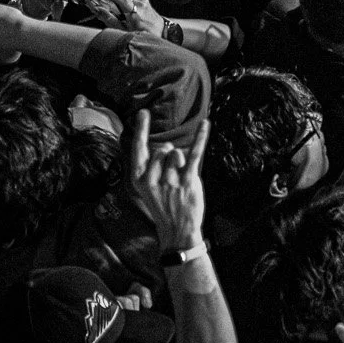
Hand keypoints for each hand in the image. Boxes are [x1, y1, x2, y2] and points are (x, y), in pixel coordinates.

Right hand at [129, 107, 207, 251]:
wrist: (177, 230)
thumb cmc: (164, 205)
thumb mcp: (150, 187)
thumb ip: (154, 165)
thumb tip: (165, 145)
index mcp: (140, 178)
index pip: (138, 149)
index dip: (141, 130)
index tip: (142, 112)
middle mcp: (153, 178)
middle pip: (163, 149)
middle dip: (169, 154)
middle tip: (173, 173)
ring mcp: (170, 179)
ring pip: (177, 152)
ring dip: (181, 159)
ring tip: (181, 176)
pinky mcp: (188, 180)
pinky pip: (194, 153)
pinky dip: (201, 137)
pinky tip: (205, 124)